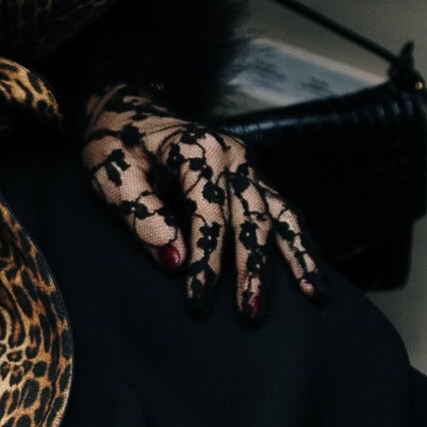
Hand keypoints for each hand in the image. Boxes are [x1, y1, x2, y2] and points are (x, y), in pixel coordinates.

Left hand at [80, 83, 321, 323]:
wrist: (129, 112)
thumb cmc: (116, 146)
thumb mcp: (112, 176)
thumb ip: (141, 215)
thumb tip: (174, 260)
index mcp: (197, 148)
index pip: (208, 215)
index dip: (206, 261)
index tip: (197, 300)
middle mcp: (232, 155)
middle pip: (251, 219)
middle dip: (253, 269)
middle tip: (251, 314)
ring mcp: (247, 166)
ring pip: (279, 215)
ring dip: (296, 256)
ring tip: (314, 295)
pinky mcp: (251, 178)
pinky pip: (282, 212)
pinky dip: (299, 241)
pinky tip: (310, 272)